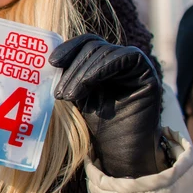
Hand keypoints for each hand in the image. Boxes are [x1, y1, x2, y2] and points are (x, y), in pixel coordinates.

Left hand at [49, 34, 165, 177]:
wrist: (120, 149)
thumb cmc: (98, 124)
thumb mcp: (78, 94)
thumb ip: (69, 75)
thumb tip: (46, 59)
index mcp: (103, 61)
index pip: (85, 43)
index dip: (68, 48)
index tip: (52, 63)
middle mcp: (119, 58)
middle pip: (93, 46)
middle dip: (73, 68)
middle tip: (59, 91)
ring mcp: (134, 63)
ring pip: (105, 52)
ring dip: (83, 73)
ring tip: (69, 96)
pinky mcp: (146, 70)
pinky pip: (124, 57)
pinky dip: (102, 68)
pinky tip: (87, 84)